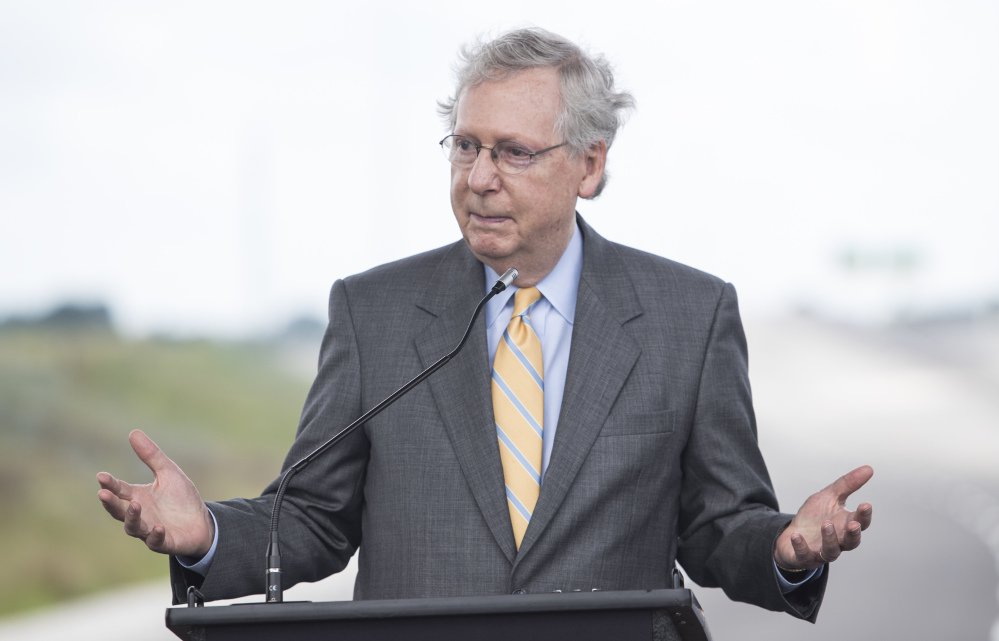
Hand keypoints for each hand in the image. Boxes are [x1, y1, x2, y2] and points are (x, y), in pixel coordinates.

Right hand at [96, 429, 213, 557]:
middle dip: (111, 503)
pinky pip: (156, 542)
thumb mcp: (168, 473)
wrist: (202, 522)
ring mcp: (150, 530)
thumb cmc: (181, 499)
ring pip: (134, 527)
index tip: (101, 476)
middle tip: (103, 493)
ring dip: (132, 518)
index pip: (120, 490)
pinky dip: (156, 535)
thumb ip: (151, 456)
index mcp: (138, 497)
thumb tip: (133, 432)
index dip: (110, 484)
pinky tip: (159, 527)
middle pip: (119, 511)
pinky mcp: (165, 542)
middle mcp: (140, 515)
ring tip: (134, 505)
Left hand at [774, 465, 873, 570]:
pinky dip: (801, 547)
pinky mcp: (805, 557)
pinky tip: (797, 536)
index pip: (860, 523)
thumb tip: (869, 468)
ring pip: (831, 551)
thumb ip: (847, 484)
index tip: (865, 504)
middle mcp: (838, 541)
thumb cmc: (815, 516)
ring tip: (826, 524)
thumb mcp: (829, 496)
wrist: (792, 533)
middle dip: (854, 534)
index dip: (864, 515)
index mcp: (846, 525)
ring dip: (830, 539)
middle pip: (851, 542)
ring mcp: (822, 551)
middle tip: (853, 524)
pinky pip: (805, 555)